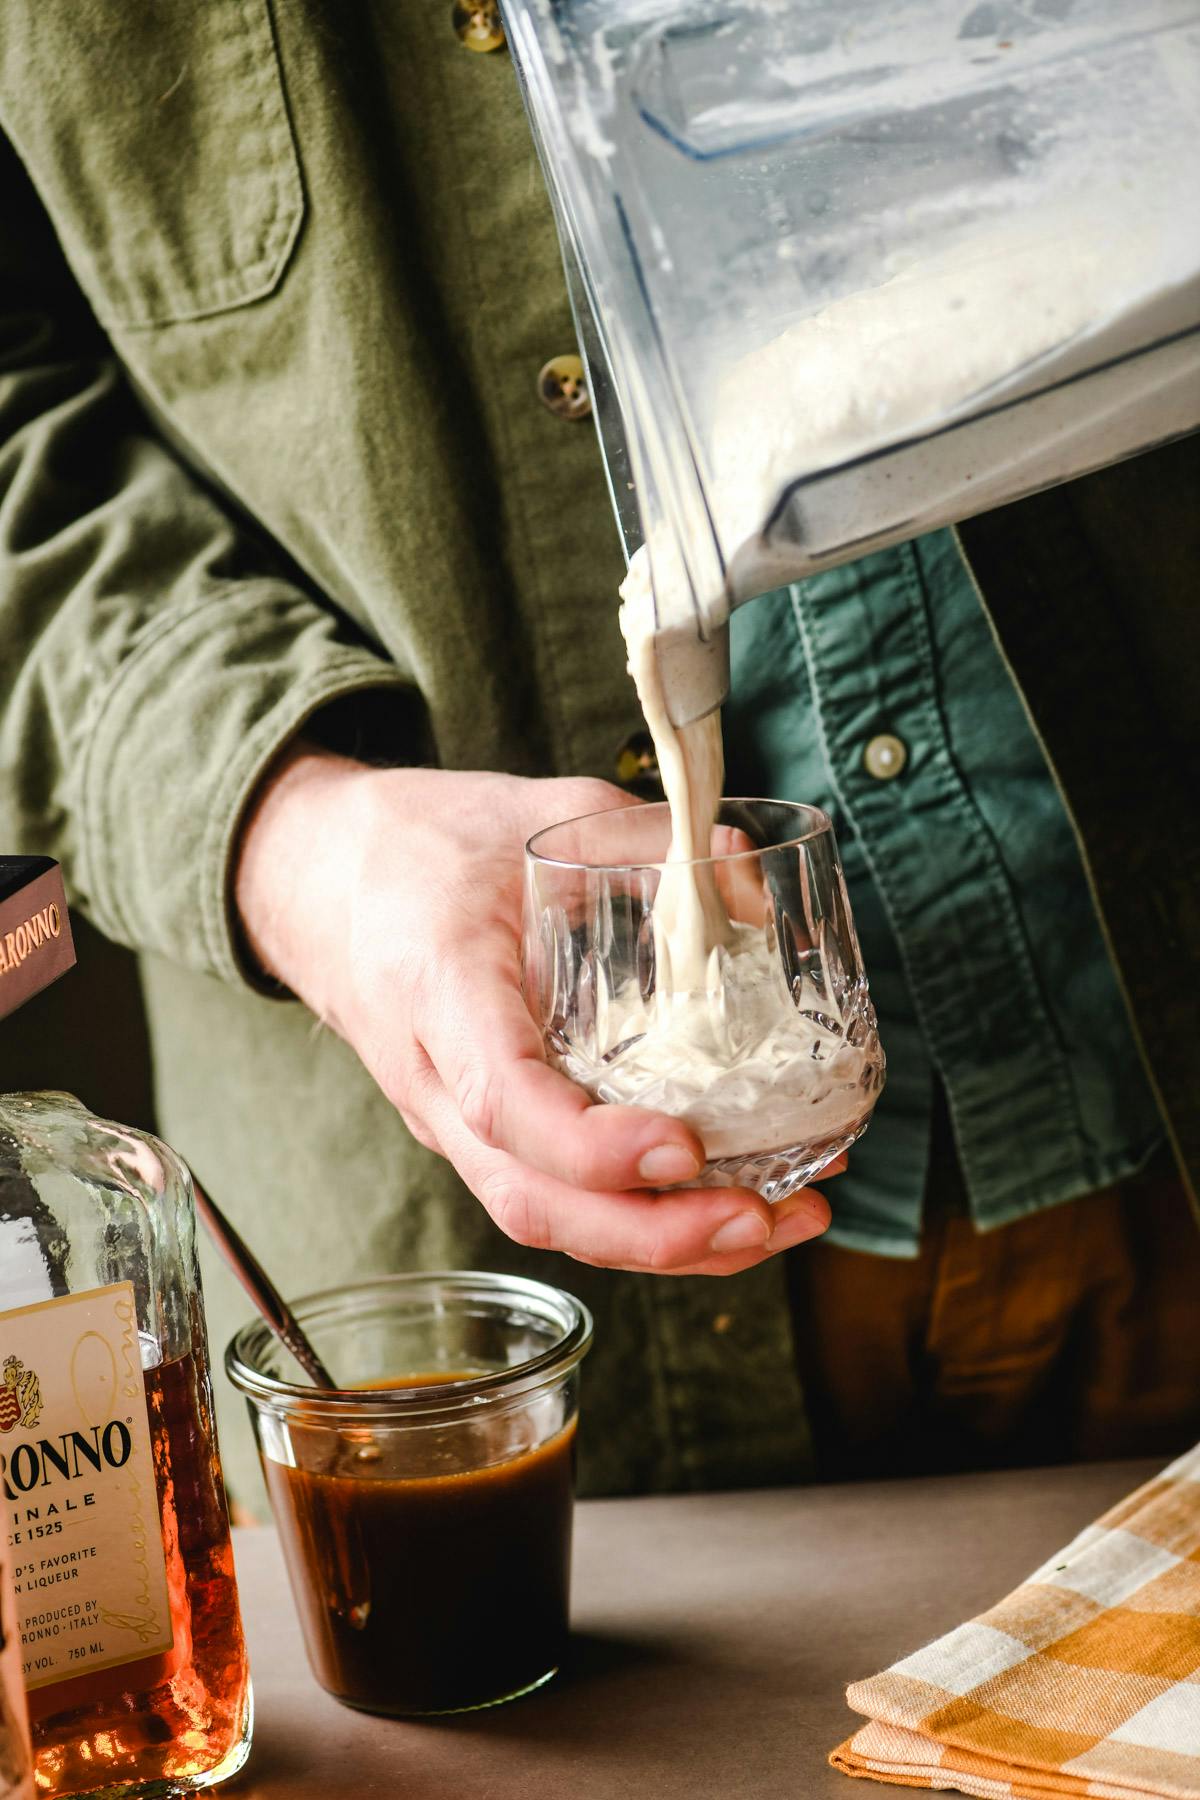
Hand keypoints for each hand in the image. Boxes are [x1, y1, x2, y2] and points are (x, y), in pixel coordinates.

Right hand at [234, 744, 835, 1274]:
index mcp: (439, 992)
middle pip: (530, 1200)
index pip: (504, 1101)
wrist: (316, 876)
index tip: (683, 1148)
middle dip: (652, 1234)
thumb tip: (746, 873)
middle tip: (763, 1216)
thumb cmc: (419, 843)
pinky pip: (554, 1197)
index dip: (593, 1146)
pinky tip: (726, 1205)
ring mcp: (451, 1121)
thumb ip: (640, 837)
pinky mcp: (480, 1133)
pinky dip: (639, 1219)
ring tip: (777, 1223)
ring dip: (662, 1243)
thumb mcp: (531, 809)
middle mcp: (435, 1082)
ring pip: (544, 1217)